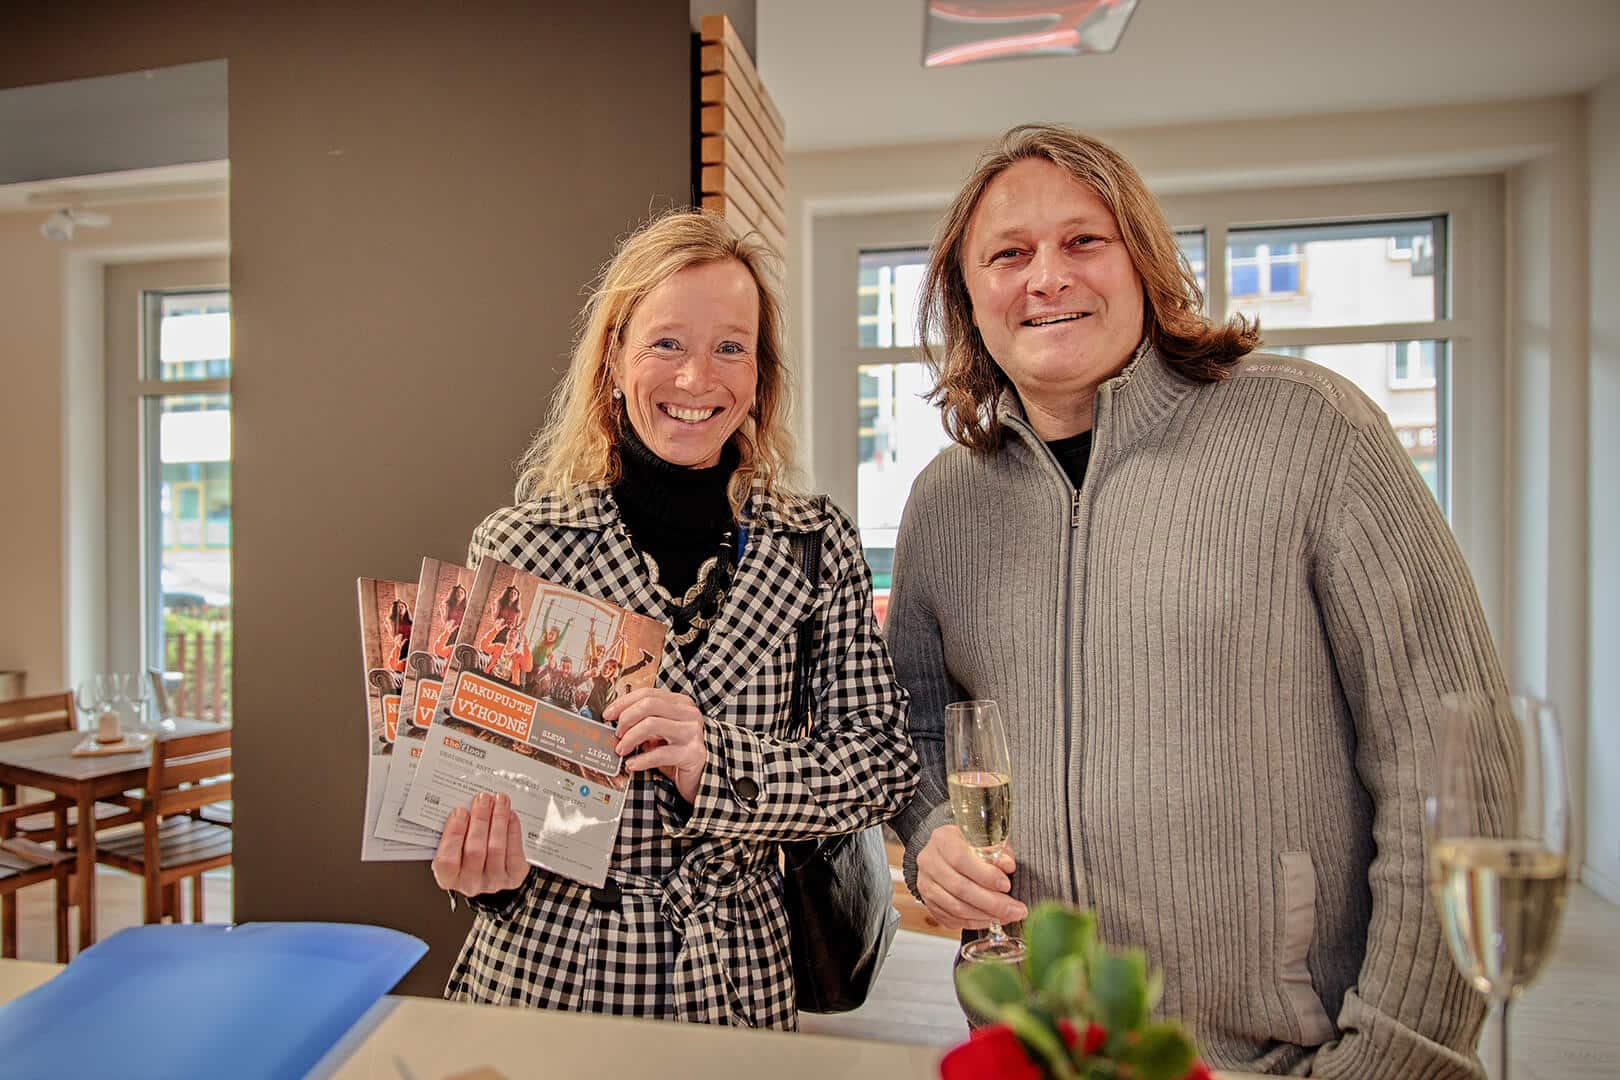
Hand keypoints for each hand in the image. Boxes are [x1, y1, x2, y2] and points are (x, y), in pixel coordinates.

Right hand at [431, 792, 527, 896]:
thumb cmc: (468, 857)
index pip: (447, 860)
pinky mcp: (514, 876)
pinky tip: (510, 815)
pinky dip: (513, 830)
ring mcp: (493, 881)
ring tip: (499, 801)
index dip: (453, 834)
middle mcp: (470, 883)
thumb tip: (461, 804)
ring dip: (498, 820)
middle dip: (480, 820)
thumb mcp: (454, 848)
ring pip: (496, 848)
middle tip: (483, 799)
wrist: (494, 875)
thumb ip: (453, 832)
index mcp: (449, 877)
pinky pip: (514, 851)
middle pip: (475, 851)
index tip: (459, 811)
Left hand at [606, 687, 707, 803]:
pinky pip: (660, 753)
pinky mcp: (693, 753)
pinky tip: (632, 764)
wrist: (702, 776)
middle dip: (626, 718)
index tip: (608, 715)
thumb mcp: (661, 733)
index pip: (648, 693)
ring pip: (652, 725)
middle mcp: (689, 714)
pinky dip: (641, 760)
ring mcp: (692, 733)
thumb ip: (645, 722)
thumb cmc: (678, 753)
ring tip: (621, 750)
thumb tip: (615, 721)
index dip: (624, 702)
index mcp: (681, 703)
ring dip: (630, 738)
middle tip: (616, 734)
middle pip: (649, 705)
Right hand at [915, 823, 1026, 929]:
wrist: (947, 854)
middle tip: (1014, 909)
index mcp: (942, 840)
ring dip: (985, 915)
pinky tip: (990, 919)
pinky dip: (974, 922)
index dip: (985, 875)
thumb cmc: (968, 845)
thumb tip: (1007, 866)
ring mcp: (926, 885)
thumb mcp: (985, 840)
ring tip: (1007, 916)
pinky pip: (952, 919)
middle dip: (992, 902)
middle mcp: (929, 862)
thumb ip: (998, 852)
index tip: (1006, 885)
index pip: (961, 859)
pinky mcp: (929, 903)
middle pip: (960, 887)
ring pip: (956, 907)